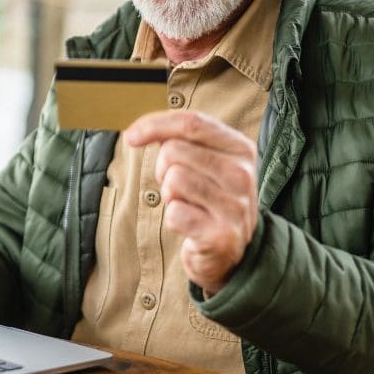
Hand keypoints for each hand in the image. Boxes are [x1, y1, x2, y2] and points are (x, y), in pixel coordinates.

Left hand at [124, 110, 258, 294]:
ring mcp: (235, 206)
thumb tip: (138, 132)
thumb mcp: (204, 161)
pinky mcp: (221, 235)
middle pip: (174, 151)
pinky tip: (191, 224)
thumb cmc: (208, 197)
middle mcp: (242, 174)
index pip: (191, 122)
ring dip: (170, 195)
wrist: (229, 251)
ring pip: (173, 180)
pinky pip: (174, 213)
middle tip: (179, 187)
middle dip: (164, 168)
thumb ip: (179, 138)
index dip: (154, 125)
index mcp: (240, 148)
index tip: (131, 137)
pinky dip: (174, 219)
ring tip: (188, 205)